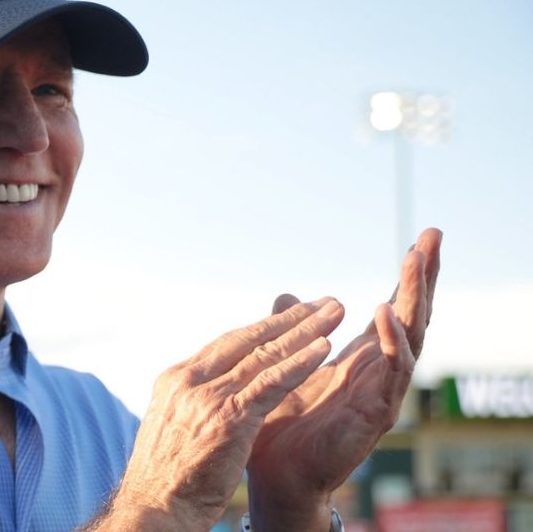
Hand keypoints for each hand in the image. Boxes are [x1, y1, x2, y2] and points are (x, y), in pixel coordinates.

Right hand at [96, 299, 342, 530]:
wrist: (155, 507)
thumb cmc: (166, 478)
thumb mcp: (173, 427)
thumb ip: (193, 402)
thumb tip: (209, 393)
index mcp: (176, 379)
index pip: (225, 346)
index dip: (262, 329)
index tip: (290, 318)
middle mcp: (190, 380)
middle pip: (247, 339)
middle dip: (289, 319)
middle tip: (323, 302)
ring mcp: (209, 396)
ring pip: (264, 354)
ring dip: (304, 331)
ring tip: (334, 312)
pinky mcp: (229, 417)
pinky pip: (271, 382)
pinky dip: (299, 363)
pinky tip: (324, 348)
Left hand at [247, 228, 441, 530]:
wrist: (276, 474)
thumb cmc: (286, 424)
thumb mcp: (287, 363)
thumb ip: (292, 330)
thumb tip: (288, 296)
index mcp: (362, 358)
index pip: (394, 308)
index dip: (409, 277)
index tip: (424, 238)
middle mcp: (378, 372)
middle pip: (411, 315)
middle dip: (423, 276)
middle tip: (433, 235)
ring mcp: (381, 392)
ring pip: (409, 338)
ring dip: (412, 298)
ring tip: (415, 260)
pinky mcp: (374, 414)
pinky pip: (390, 374)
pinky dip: (391, 342)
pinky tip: (385, 314)